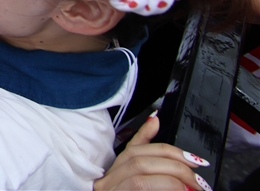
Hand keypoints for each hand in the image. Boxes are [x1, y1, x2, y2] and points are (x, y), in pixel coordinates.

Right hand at [93, 114, 210, 190]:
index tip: (191, 158)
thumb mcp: (128, 174)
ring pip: (141, 177)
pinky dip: (166, 189)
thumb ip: (140, 148)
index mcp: (112, 173)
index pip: (135, 151)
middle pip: (139, 161)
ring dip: (173, 180)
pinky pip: (142, 190)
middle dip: (174, 165)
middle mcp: (108, 184)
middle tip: (197, 177)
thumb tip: (154, 121)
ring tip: (193, 187)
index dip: (164, 148)